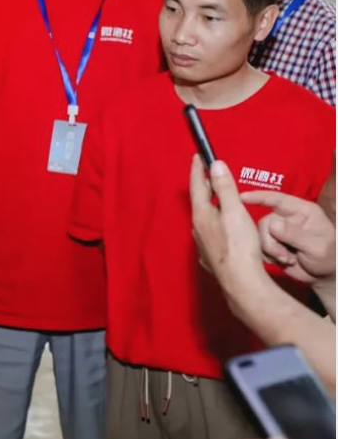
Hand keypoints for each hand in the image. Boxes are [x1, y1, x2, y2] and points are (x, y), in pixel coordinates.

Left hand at [189, 156, 270, 303]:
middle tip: (209, 175)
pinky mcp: (209, 257)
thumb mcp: (234, 211)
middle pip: (200, 202)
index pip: (197, 186)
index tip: (197, 156)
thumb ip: (224, 188)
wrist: (241, 282)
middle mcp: (196, 229)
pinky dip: (215, 227)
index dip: (197, 169)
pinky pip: (210, 236)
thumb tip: (215, 165)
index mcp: (201, 215)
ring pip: (204, 221)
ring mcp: (201, 244)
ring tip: (218, 201)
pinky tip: (222, 230)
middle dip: (204, 187)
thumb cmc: (240, 246)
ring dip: (210, 208)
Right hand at [240, 190, 336, 284]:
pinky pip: (259, 247)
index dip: (259, 197)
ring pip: (260, 236)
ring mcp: (278, 230)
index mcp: (302, 211)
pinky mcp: (272, 243)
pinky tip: (284, 261)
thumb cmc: (329, 257)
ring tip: (288, 259)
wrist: (324, 275)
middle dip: (271, 242)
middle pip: (265, 223)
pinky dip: (269, 257)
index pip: (278, 200)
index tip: (242, 197)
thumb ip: (295, 235)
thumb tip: (272, 224)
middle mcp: (287, 217)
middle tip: (285, 256)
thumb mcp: (317, 246)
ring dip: (272, 251)